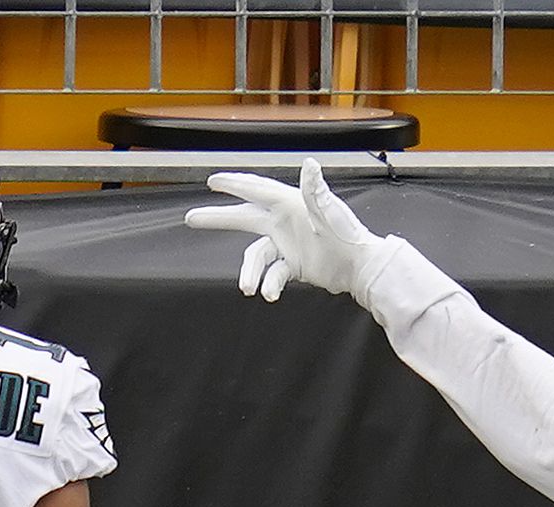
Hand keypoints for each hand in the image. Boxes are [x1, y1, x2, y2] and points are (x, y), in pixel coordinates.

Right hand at [185, 160, 386, 302]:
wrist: (362, 267)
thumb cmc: (348, 236)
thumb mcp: (330, 213)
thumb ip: (315, 191)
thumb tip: (309, 165)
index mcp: (290, 204)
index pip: (256, 189)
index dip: (234, 184)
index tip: (212, 181)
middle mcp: (284, 221)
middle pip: (244, 217)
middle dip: (218, 218)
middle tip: (191, 218)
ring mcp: (287, 244)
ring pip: (256, 255)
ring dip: (249, 271)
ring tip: (247, 288)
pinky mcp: (292, 264)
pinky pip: (273, 273)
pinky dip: (270, 284)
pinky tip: (270, 295)